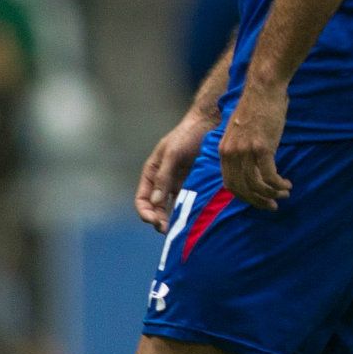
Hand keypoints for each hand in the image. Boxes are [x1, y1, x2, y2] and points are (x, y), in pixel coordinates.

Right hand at [136, 110, 217, 231]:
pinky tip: (191, 219)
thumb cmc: (187, 134)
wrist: (210, 123)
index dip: (145, 212)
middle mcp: (163, 180)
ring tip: (178, 230)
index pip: (142, 199)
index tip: (154, 221)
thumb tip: (156, 202)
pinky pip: (187, 201)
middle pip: (155, 208)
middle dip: (158, 220)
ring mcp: (178, 183)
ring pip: (171, 207)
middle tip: (167, 229)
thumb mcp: (173, 153)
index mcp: (152, 173)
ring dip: (172, 219)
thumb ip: (164, 176)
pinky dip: (186, 211)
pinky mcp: (193, 183)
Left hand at [219, 83, 291, 209]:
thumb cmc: (256, 105)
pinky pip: (269, 175)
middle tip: (272, 205)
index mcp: (223, 150)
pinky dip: (278, 184)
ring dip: (271, 194)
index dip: (244, 196)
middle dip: (258, 201)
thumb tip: (252, 165)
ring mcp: (245, 151)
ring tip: (284, 194)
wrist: (263, 87)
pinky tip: (287, 184)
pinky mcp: (262, 147)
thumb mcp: (240, 130)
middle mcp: (231, 153)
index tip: (258, 200)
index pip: (230, 184)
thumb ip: (241, 148)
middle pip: (242, 189)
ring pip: (256, 185)